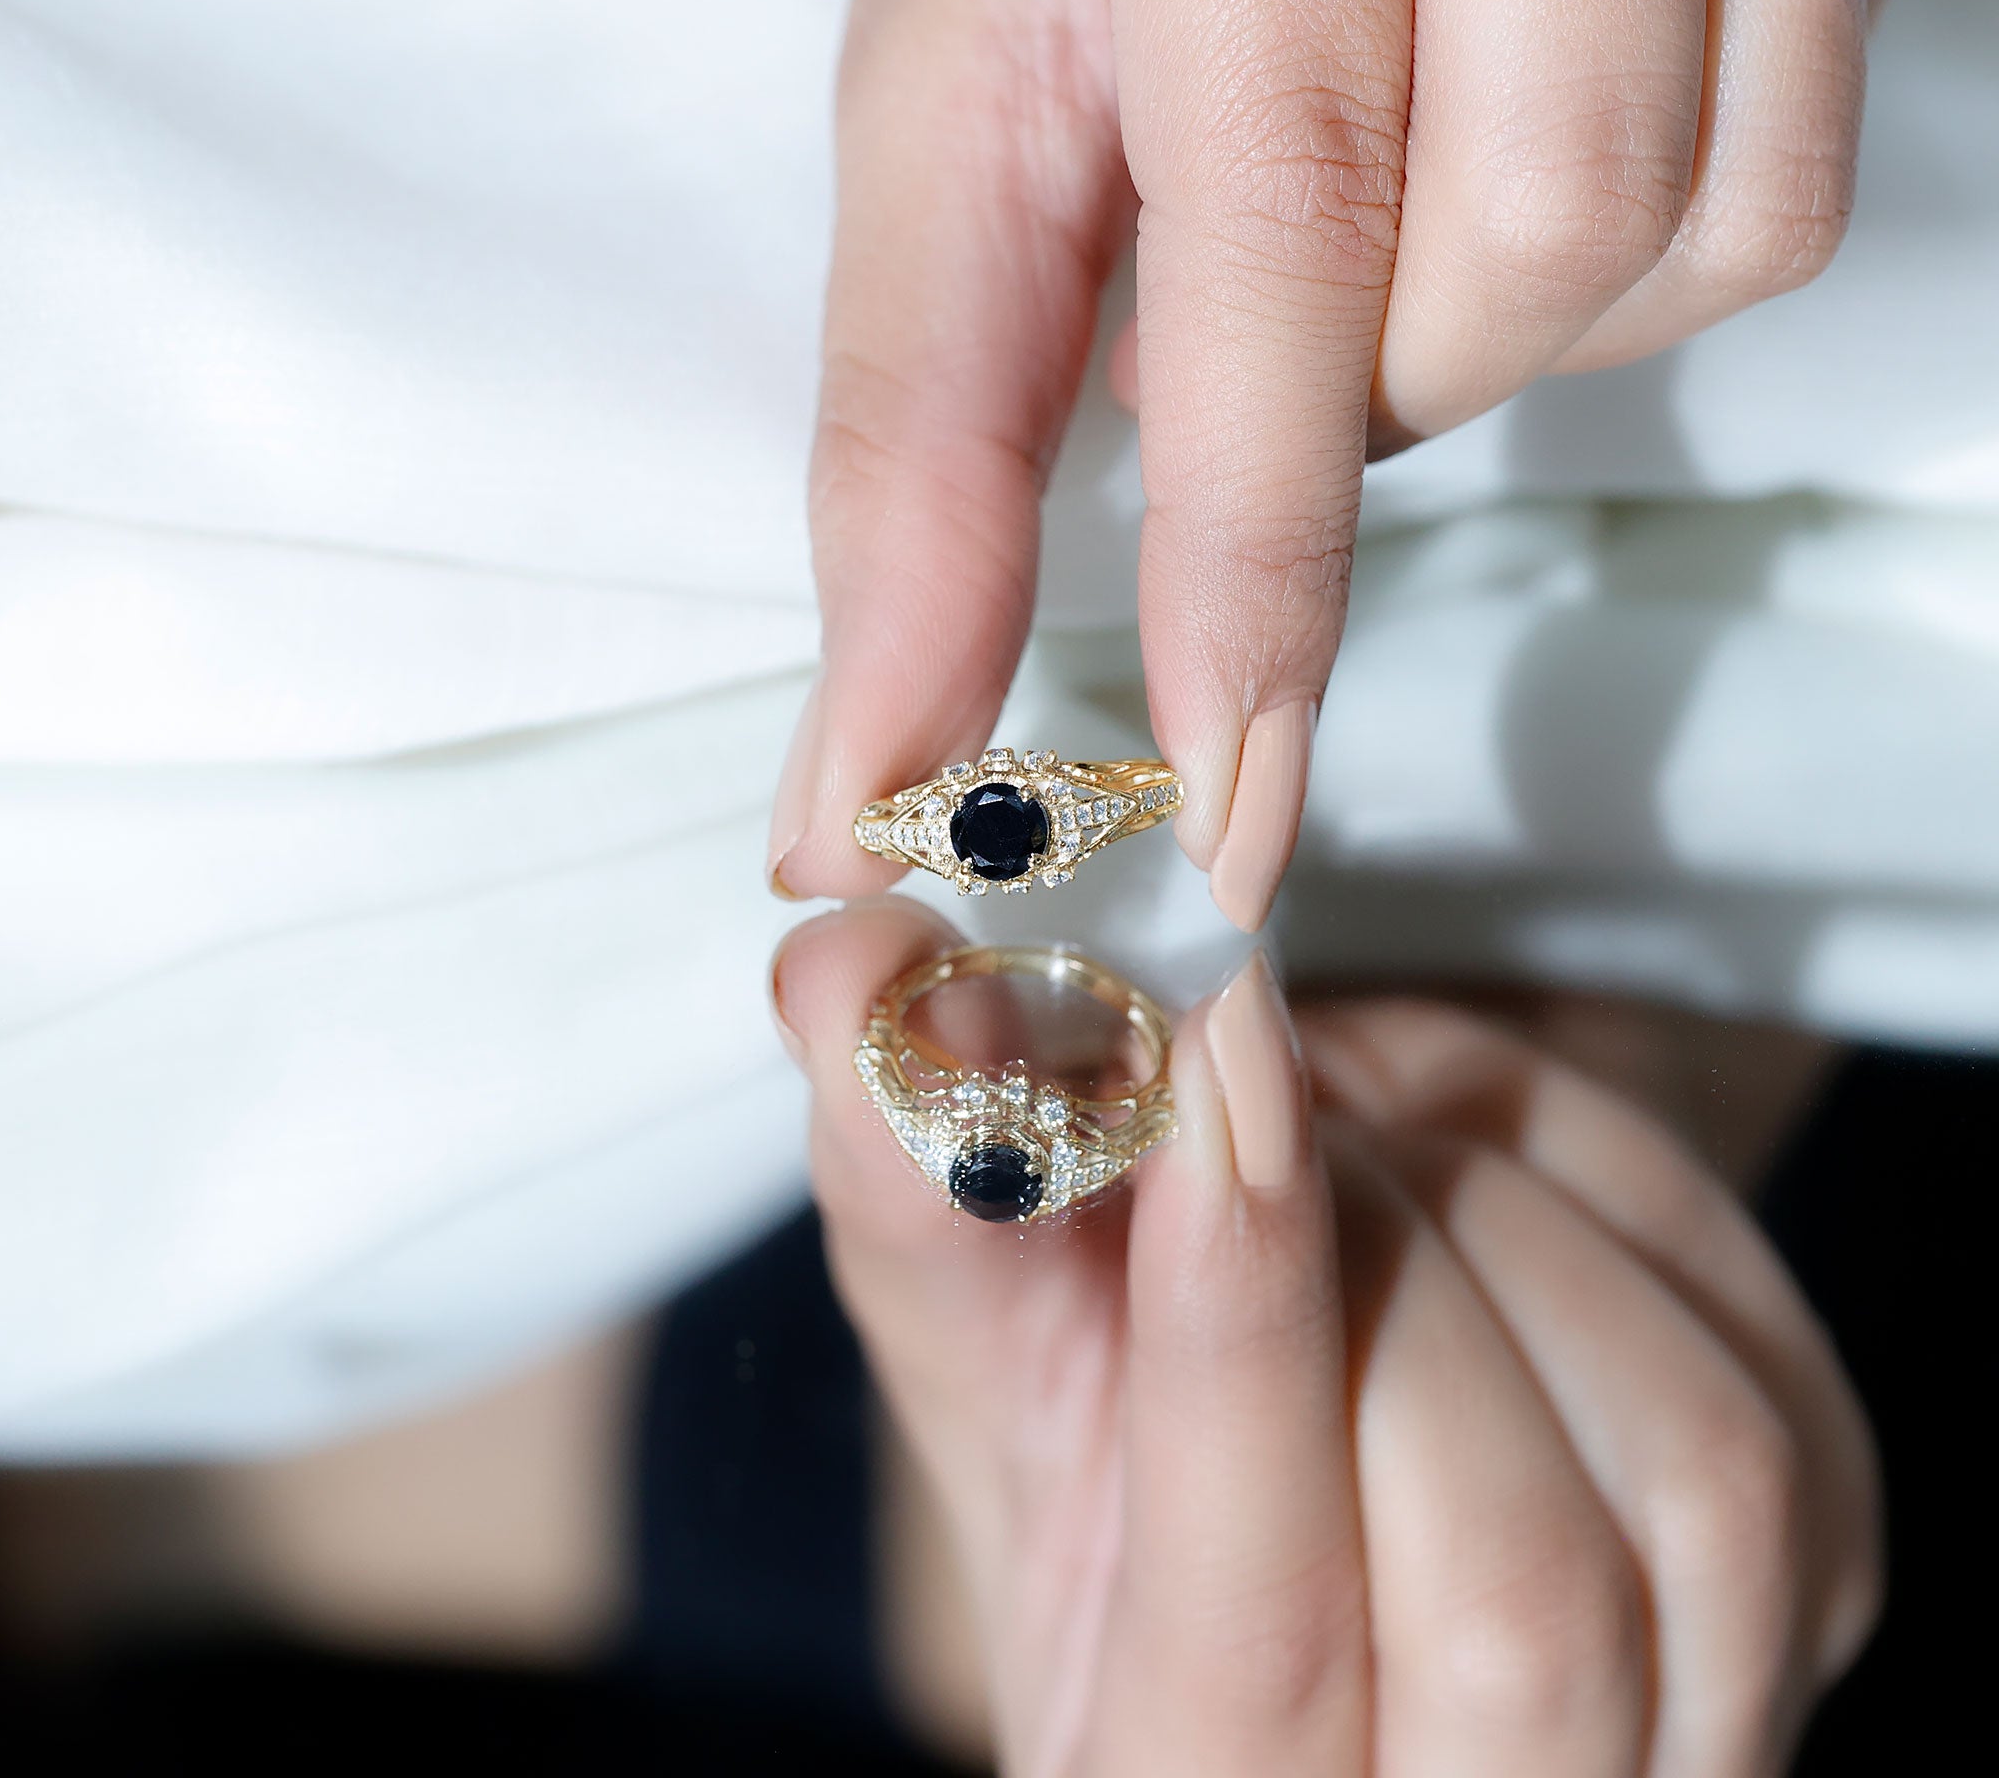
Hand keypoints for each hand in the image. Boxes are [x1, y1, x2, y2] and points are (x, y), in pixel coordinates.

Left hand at [766, 0, 1956, 927]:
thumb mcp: (967, 30)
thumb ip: (927, 388)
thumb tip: (877, 751)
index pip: (1300, 183)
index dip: (1259, 542)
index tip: (1225, 801)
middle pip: (1554, 220)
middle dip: (1375, 381)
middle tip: (1241, 314)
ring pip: (1724, 211)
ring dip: (1507, 315)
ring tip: (1379, 194)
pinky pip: (1806, 125)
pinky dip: (1635, 220)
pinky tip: (1511, 110)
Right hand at [771, 899, 1880, 1774]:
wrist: (1301, 1509)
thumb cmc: (1112, 1468)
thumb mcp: (987, 1374)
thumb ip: (918, 1195)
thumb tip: (853, 967)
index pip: (1264, 1644)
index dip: (1241, 1324)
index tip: (1203, 1048)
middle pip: (1516, 1584)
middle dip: (1382, 1272)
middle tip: (1261, 1091)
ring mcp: (1699, 1722)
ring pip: (1692, 1476)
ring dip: (1502, 1218)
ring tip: (1351, 1119)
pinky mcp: (1817, 1576)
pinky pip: (1765, 1360)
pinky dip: (1605, 1183)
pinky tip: (1463, 1142)